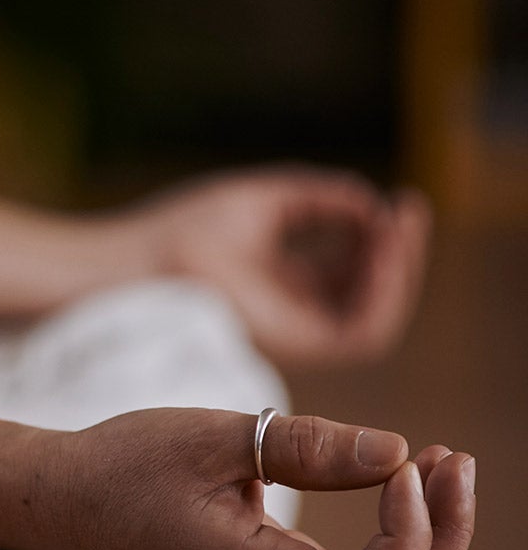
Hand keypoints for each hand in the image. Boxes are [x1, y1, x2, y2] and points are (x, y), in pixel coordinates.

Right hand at [40, 408, 474, 549]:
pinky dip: (390, 538)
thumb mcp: (213, 438)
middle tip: (455, 460)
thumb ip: (307, 447)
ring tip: (438, 466)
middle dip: (445, 538)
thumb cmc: (124, 464)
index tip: (404, 462)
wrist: (64, 500)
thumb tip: (398, 451)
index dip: (414, 531)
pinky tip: (396, 483)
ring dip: (426, 539)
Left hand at [117, 167, 430, 367]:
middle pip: (366, 293)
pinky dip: (384, 296)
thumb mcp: (265, 200)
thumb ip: (321, 199)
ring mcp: (293, 335)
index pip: (349, 268)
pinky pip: (361, 334)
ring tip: (398, 226)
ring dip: (398, 273)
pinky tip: (385, 251)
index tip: (397, 199)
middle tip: (407, 209)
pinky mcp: (292, 350)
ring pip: (372, 319)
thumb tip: (372, 204)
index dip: (379, 235)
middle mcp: (291, 313)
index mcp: (280, 281)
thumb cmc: (183, 229)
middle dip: (397, 252)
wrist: (142, 260)